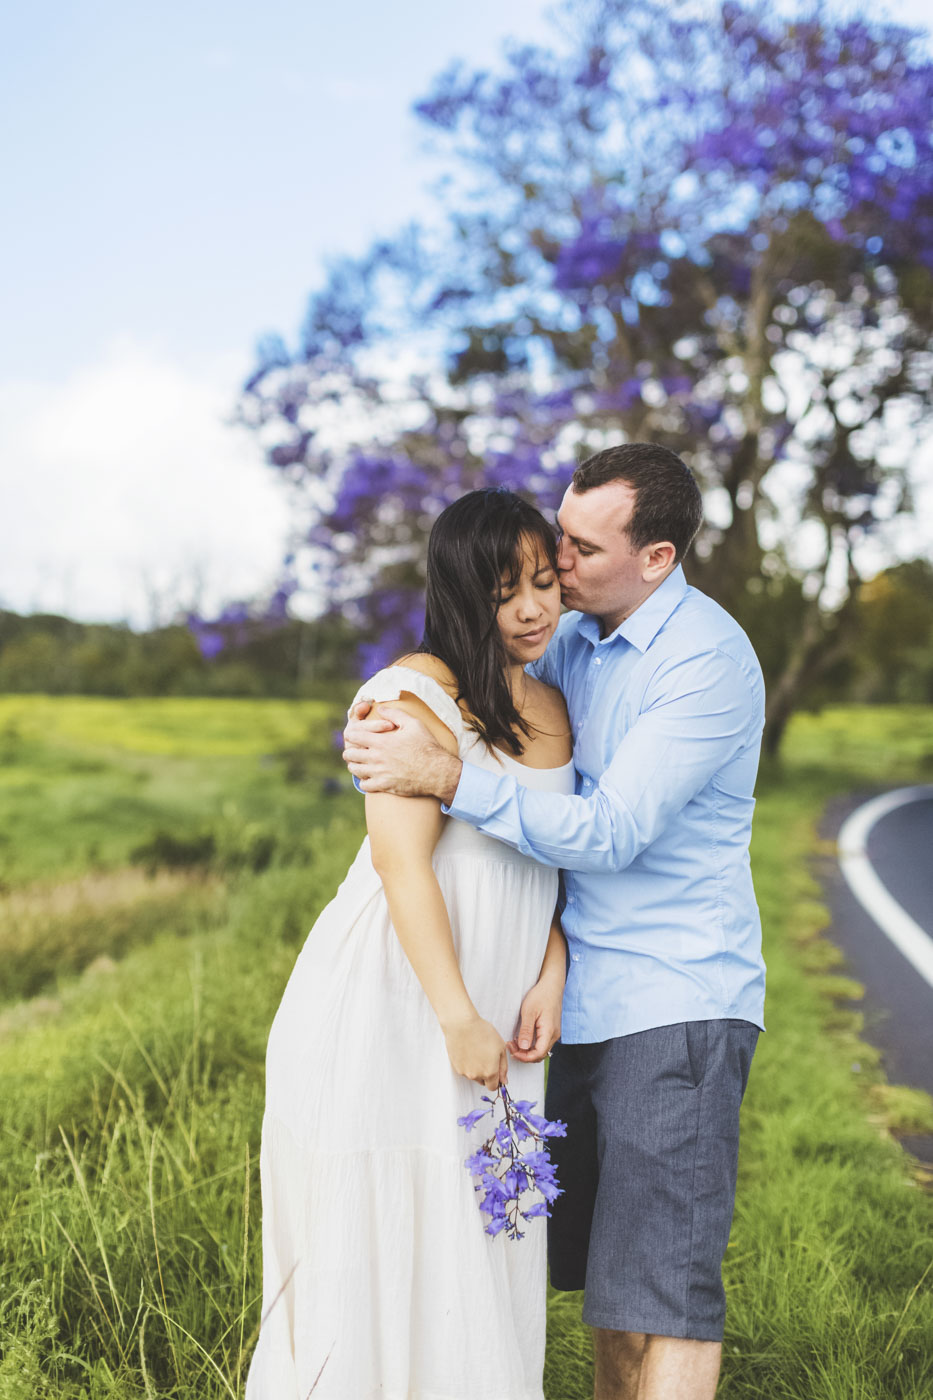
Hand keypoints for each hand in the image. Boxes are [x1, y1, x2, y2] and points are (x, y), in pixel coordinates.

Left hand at [342, 705, 461, 800]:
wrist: (437, 772)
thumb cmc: (426, 746)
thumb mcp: (414, 724)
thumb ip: (395, 714)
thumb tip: (380, 708)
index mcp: (382, 742)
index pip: (354, 736)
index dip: (350, 734)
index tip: (352, 734)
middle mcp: (377, 758)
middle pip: (350, 754)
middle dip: (349, 750)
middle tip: (353, 750)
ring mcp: (380, 773)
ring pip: (355, 770)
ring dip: (354, 765)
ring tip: (357, 763)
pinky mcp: (385, 786)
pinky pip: (365, 785)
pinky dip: (364, 781)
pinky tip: (369, 777)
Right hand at [443, 1015, 508, 1088]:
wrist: (462, 1024)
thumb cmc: (482, 1032)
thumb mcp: (501, 1048)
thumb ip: (503, 1067)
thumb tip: (504, 1081)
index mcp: (490, 1072)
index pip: (493, 1087)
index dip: (496, 1080)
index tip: (495, 1071)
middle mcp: (476, 1076)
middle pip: (483, 1082)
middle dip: (486, 1074)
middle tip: (486, 1056)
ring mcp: (465, 1072)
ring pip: (474, 1076)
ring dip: (476, 1069)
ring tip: (476, 1051)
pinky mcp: (456, 1067)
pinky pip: (465, 1070)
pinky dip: (467, 1064)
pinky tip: (468, 1051)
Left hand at [507, 975, 563, 1062]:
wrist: (551, 985)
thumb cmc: (540, 995)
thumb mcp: (529, 1012)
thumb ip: (526, 1031)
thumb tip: (523, 1048)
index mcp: (549, 1031)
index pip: (538, 1054)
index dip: (525, 1057)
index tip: (512, 1051)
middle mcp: (553, 1035)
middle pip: (539, 1054)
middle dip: (524, 1054)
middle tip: (510, 1045)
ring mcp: (553, 1033)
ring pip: (540, 1050)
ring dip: (527, 1050)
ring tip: (514, 1042)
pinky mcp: (551, 1030)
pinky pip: (541, 1043)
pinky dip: (531, 1044)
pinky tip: (522, 1037)